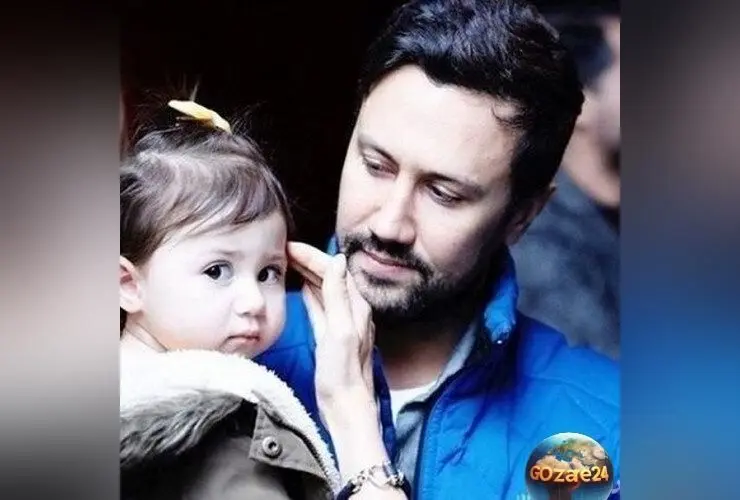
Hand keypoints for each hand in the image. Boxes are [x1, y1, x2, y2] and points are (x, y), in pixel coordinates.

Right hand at [288, 243, 374, 409]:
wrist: (346, 407)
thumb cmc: (344, 375)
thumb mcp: (339, 331)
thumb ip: (338, 295)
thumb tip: (338, 261)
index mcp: (356, 307)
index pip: (334, 270)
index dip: (312, 255)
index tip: (291, 246)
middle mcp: (352, 312)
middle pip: (329, 276)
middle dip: (308, 260)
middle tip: (284, 250)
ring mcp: (342, 323)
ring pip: (323, 289)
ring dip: (307, 274)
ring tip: (288, 262)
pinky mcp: (332, 336)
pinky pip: (320, 306)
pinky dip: (310, 293)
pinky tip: (301, 288)